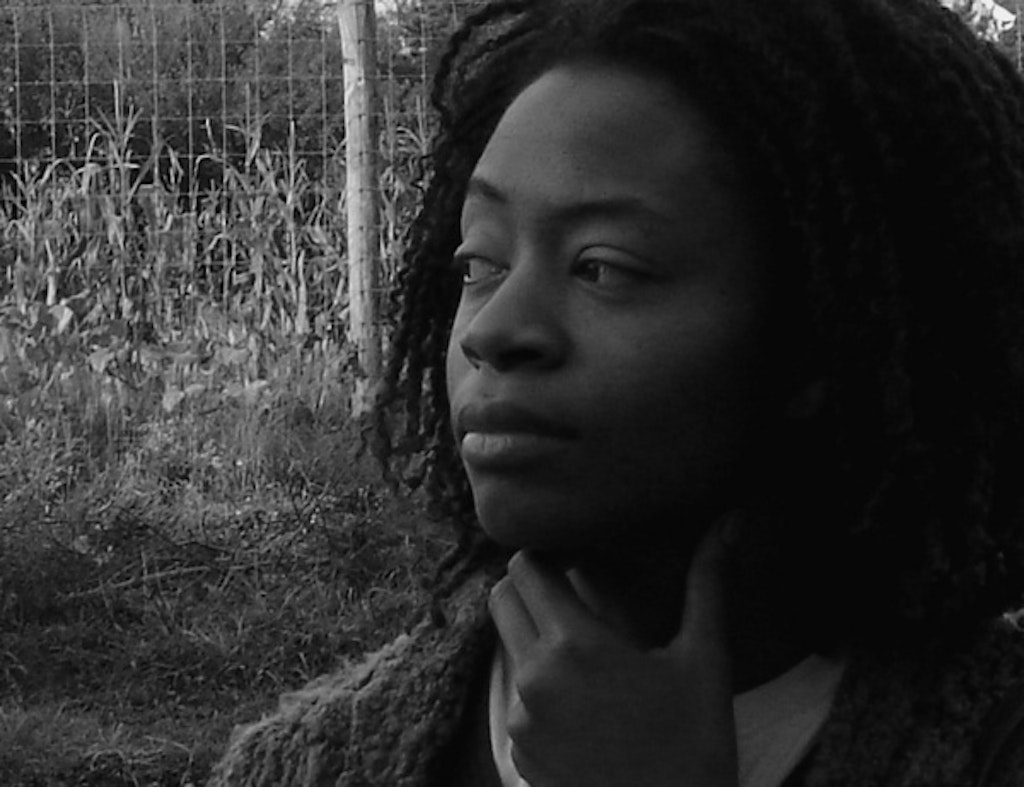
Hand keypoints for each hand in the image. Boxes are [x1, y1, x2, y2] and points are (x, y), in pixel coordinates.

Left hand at [489, 522, 737, 786]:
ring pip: (506, 647)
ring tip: (584, 650)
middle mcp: (533, 678)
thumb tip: (733, 518)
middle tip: (574, 594)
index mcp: (574, 645)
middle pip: (503, 599)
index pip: (526, 567)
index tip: (577, 558)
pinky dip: (536, 685)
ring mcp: (520, 720)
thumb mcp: (704, 660)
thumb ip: (708, 582)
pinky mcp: (518, 754)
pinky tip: (583, 701)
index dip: (548, 554)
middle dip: (532, 587)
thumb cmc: (697, 745)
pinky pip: (513, 698)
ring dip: (532, 634)